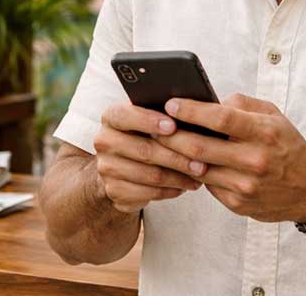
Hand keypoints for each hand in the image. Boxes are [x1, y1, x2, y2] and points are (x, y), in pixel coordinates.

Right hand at [92, 102, 208, 213]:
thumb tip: (193, 112)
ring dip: (178, 177)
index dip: (148, 120)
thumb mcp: (151, 119)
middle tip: (201, 162)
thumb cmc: (146, 134)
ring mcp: (106, 168)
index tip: (173, 126)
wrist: (122, 165)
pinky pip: (147, 193)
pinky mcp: (113, 190)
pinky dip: (170, 190)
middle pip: (143, 150)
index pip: (125, 115)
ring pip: (149, 175)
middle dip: (176, 157)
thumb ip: (165, 113)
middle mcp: (104, 141)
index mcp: (111, 116)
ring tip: (199, 176)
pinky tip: (184, 186)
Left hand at [155, 93, 305, 222]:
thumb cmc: (287, 145)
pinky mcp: (237, 204)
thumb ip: (241, 104)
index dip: (192, 111)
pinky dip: (191, 173)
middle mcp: (254, 160)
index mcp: (264, 133)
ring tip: (159, 142)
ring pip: (197, 168)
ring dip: (174, 155)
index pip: (221, 118)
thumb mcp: (273, 116)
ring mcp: (245, 185)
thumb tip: (207, 101)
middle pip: (200, 146)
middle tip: (153, 125)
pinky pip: (206, 185)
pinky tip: (181, 162)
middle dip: (171, 135)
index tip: (170, 104)